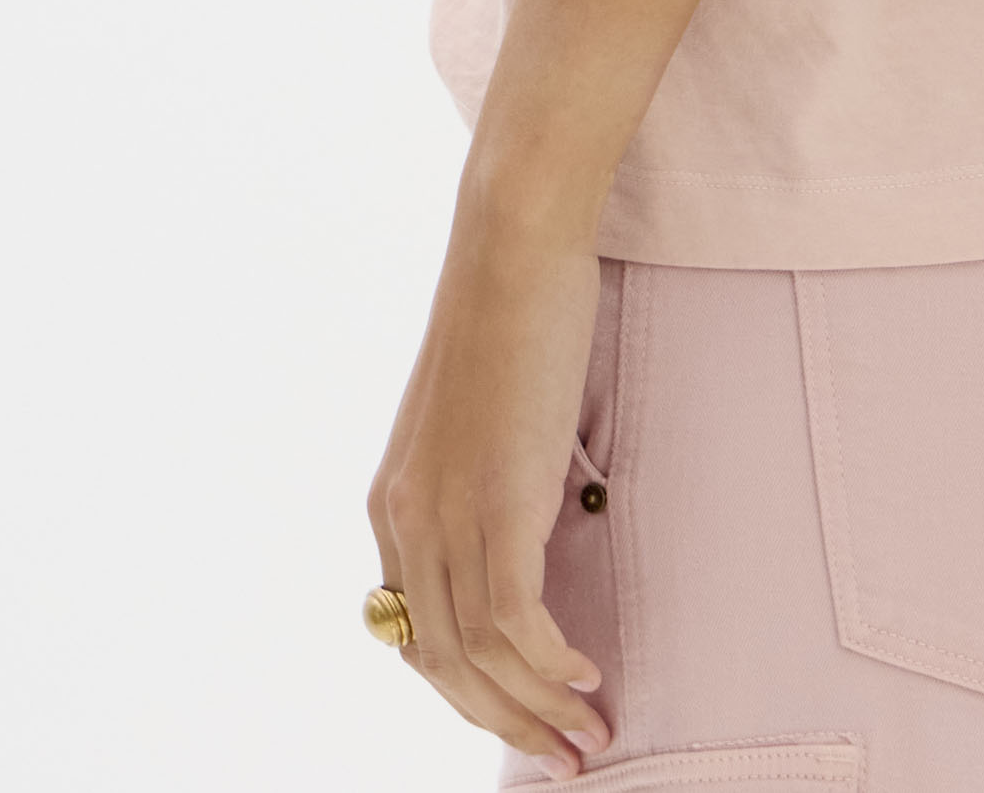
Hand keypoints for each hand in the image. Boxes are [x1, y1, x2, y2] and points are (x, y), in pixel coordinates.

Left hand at [367, 207, 614, 771]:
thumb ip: (477, 480)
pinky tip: (586, 674)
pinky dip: (550, 662)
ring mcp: (447, 511)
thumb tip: (517, 533)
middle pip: (445, 665)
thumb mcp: (473, 416)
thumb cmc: (508, 312)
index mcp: (393, 504)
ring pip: (482, 654)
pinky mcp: (497, 498)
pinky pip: (516, 619)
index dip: (470, 694)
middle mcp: (405, 519)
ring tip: (590, 735)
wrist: (511, 243)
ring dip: (538, 709)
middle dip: (505, 723)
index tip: (522, 719)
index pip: (417, 637)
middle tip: (565, 757)